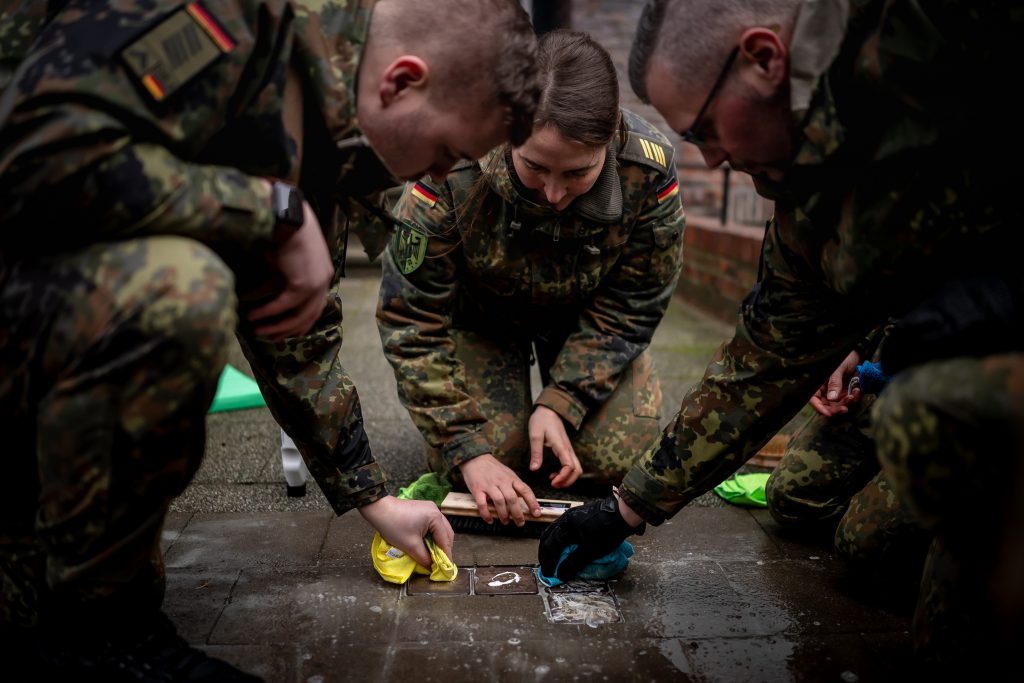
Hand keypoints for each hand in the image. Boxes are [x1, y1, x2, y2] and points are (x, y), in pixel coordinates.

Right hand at [247, 188, 333, 338]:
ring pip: (297, 316)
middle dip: (287, 330)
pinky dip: (268, 313)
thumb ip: (286, 276)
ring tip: (258, 330)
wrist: (288, 215)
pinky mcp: (303, 284)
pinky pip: (284, 305)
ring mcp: (316, 284)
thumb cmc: (286, 230)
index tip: (284, 333)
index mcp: (323, 275)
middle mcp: (323, 282)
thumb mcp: (291, 258)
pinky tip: (253, 316)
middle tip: (269, 337)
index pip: (315, 308)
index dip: (300, 324)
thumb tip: (270, 290)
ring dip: (276, 326)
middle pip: (308, 317)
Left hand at [358, 495, 453, 567]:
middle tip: (441, 563)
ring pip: (440, 529)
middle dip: (444, 548)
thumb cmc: (394, 526)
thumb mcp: (410, 545)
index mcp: (435, 517)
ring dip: (438, 542)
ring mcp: (429, 508)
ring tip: (435, 555)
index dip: (446, 555)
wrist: (379, 509)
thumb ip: (424, 558)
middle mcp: (436, 510)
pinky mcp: (423, 510)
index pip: (445, 540)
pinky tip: (428, 544)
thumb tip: (431, 567)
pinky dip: (432, 535)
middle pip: (446, 533)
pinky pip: (433, 525)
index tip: (447, 569)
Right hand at [459, 454, 541, 525]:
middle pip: (512, 498)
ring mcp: (489, 485)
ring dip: (503, 514)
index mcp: (511, 478)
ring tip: (506, 521)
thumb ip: (515, 485)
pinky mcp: (477, 489)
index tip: (536, 513)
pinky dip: (486, 514)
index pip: (525, 490)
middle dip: (517, 513)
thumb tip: (524, 498)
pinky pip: (482, 504)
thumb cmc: (493, 468)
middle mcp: (501, 481)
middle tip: (520, 523)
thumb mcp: (508, 473)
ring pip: (499, 501)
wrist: (475, 458)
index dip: (532, 502)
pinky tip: (490, 519)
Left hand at [528, 406, 581, 487]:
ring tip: (554, 481)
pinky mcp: (566, 449)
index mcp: (561, 446)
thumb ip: (536, 453)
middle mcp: (568, 449)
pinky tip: (554, 474)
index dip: (563, 477)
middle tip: (554, 485)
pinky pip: (572, 464)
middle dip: (568, 481)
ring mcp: (569, 449)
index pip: (569, 466)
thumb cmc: (541, 420)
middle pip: (577, 470)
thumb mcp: (535, 436)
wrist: (548, 409)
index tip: (552, 482)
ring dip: (568, 478)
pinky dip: (566, 473)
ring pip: (577, 468)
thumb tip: (534, 469)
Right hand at [538, 493, 644, 582]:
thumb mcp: (591, 551)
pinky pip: (563, 528)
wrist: (623, 513)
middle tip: (547, 567)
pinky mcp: (579, 516)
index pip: (550, 546)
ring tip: (555, 558)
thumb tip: (561, 574)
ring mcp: (572, 515)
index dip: (548, 562)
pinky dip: (560, 540)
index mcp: (565, 526)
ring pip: (555, 531)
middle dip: (546, 553)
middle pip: (548, 537)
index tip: (548, 574)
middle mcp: (565, 518)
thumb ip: (574, 563)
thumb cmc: (607, 531)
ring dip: (553, 546)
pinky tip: (565, 546)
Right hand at [809, 350, 861, 417]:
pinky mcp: (846, 391)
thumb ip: (834, 382)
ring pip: (839, 405)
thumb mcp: (837, 368)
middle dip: (837, 408)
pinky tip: (857, 389)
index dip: (819, 408)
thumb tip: (832, 398)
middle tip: (845, 408)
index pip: (814, 399)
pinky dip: (854, 398)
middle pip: (827, 406)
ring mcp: (836, 391)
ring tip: (854, 393)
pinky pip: (849, 400)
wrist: (858, 352)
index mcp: (818, 383)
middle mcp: (826, 389)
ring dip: (847, 402)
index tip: (829, 414)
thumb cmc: (844, 356)